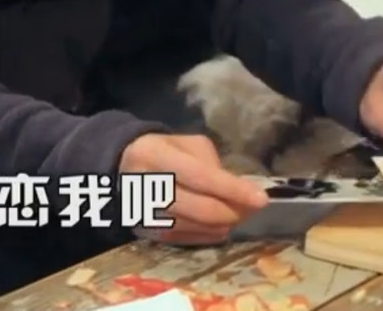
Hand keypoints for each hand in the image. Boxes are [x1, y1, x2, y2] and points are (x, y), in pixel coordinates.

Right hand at [118, 132, 268, 245]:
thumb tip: (237, 191)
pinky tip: (220, 228)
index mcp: (156, 156)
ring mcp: (143, 212)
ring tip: (237, 217)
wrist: (122, 166)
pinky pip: (181, 239)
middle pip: (198, 208)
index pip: (201, 177)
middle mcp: (146, 186)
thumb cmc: (164, 151)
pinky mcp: (144, 230)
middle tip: (251, 209)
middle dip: (232, 212)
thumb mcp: (187, 144)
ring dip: (221, 225)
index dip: (233, 190)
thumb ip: (212, 163)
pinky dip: (206, 236)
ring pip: (192, 227)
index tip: (261, 199)